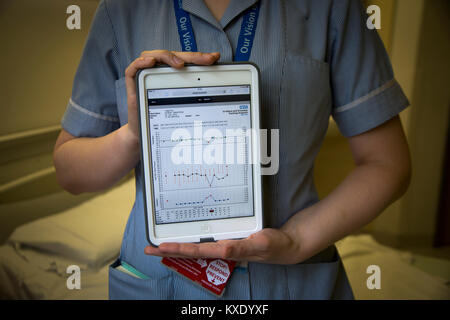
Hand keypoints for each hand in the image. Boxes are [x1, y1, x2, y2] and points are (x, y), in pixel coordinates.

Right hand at [123, 50, 220, 144]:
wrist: (142, 133)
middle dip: (191, 57)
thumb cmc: (162, 119)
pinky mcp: (133, 83)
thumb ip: (195, 96)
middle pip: (173, 56)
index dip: (200, 58)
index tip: (214, 58)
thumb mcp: (184, 107)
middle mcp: (158, 72)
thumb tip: (216, 91)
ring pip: (154, 56)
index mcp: (172, 74)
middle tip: (204, 60)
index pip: (186, 60)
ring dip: (167, 57)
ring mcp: (145, 76)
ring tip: (180, 64)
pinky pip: (134, 68)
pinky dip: (142, 63)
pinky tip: (151, 63)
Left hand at [144, 228, 301, 264]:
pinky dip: (194, 240)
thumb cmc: (272, 246)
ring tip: (161, 245)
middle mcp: (222, 249)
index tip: (161, 247)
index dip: (178, 249)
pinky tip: (188, 239)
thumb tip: (223, 248)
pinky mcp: (230, 241)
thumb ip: (241, 248)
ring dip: (178, 246)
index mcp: (226, 250)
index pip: (197, 251)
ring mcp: (225, 246)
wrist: (285, 245)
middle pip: (191, 251)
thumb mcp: (259, 244)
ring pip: (197, 247)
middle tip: (150, 248)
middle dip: (170, 250)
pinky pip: (207, 242)